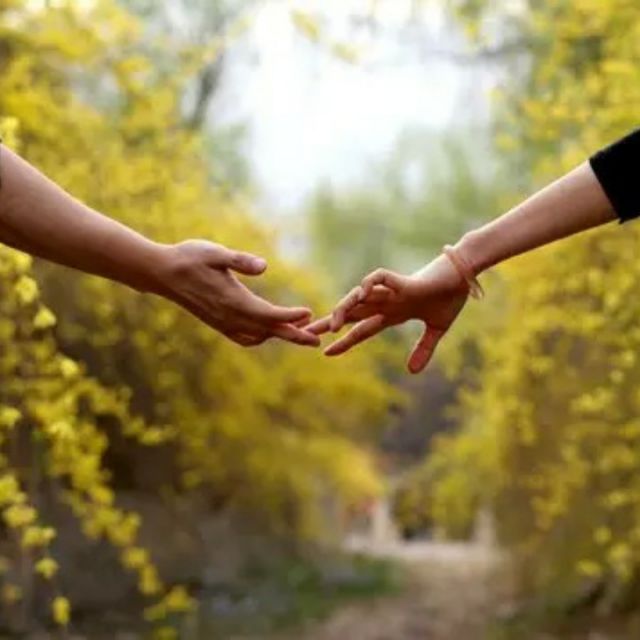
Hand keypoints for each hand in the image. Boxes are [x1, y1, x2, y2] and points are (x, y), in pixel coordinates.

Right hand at [153, 240, 319, 346]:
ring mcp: (223, 323)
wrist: (162, 273)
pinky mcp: (218, 324)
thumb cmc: (190, 257)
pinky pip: (244, 338)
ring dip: (279, 335)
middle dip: (294, 334)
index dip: (289, 316)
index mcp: (233, 300)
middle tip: (317, 340)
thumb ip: (240, 260)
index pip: (268, 314)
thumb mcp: (215, 252)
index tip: (309, 313)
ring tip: (300, 333)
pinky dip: (261, 337)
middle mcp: (229, 316)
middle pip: (268, 330)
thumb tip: (263, 266)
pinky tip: (268, 332)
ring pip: (258, 336)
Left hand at [306, 255, 468, 371]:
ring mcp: (393, 292)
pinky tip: (360, 293)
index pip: (361, 330)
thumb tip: (412, 372)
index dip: (344, 341)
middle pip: (351, 313)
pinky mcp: (404, 282)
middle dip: (328, 322)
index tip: (326, 353)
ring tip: (332, 326)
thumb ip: (423, 349)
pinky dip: (369, 283)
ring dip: (344, 309)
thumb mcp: (436, 330)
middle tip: (304, 332)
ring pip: (359, 297)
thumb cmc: (450, 298)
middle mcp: (387, 302)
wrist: (464, 277)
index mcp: (392, 314)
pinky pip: (380, 278)